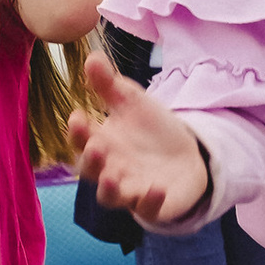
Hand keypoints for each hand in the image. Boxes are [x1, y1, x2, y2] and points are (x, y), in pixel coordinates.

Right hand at [66, 48, 210, 228]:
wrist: (186, 156)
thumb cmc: (150, 130)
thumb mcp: (132, 103)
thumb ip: (109, 85)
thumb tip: (92, 55)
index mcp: (100, 143)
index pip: (81, 139)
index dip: (77, 131)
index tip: (78, 116)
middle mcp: (109, 169)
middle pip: (90, 171)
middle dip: (90, 160)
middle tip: (95, 147)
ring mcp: (129, 190)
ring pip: (111, 197)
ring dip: (109, 188)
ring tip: (112, 177)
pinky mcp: (153, 205)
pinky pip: (147, 209)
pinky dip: (149, 202)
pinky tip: (156, 189)